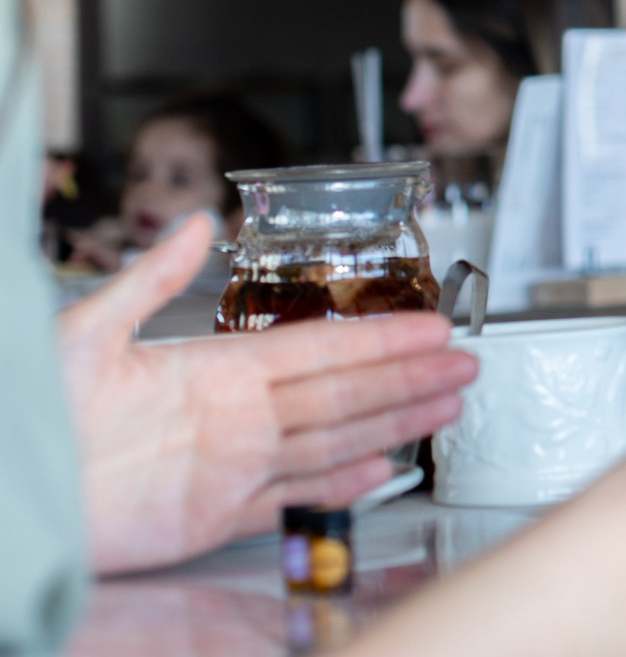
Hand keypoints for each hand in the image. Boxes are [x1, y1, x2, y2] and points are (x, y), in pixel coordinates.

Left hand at [57, 213, 478, 572]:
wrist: (16, 496)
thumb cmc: (34, 417)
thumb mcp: (84, 332)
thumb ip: (147, 280)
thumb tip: (192, 223)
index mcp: (215, 368)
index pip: (321, 346)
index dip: (380, 337)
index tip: (429, 325)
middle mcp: (237, 416)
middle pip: (344, 392)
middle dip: (409, 377)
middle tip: (465, 362)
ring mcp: (232, 466)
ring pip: (334, 440)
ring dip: (393, 422)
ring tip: (448, 406)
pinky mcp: (216, 517)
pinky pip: (292, 499)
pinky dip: (339, 488)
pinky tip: (379, 469)